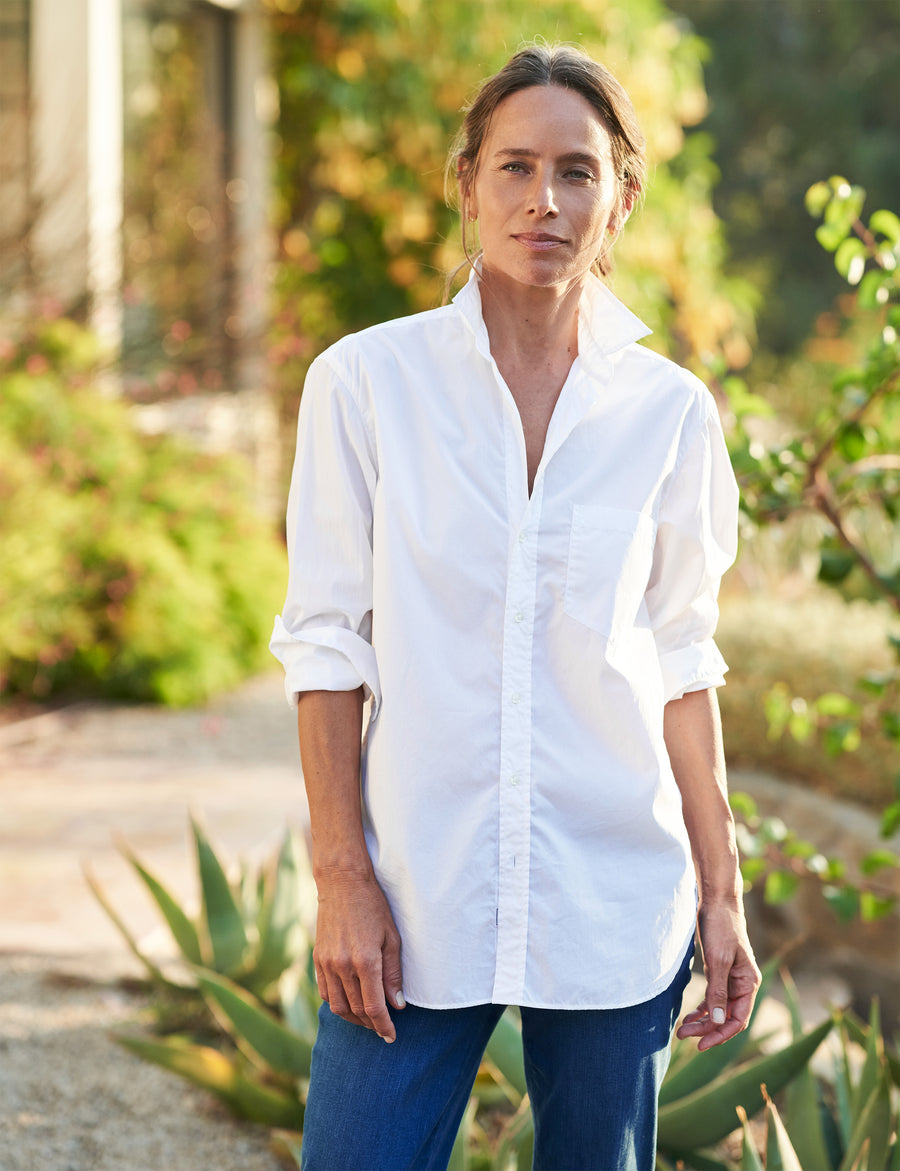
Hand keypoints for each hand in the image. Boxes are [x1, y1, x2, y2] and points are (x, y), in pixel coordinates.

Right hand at [313, 869, 404, 1042]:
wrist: (342, 884)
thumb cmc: (373, 907)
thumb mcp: (392, 938)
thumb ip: (393, 973)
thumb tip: (397, 1004)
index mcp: (365, 961)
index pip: (374, 1007)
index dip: (384, 1026)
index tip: (391, 1036)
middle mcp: (343, 966)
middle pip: (356, 1010)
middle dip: (371, 1024)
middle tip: (382, 1028)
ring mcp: (327, 963)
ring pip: (338, 1006)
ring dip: (353, 1019)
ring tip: (367, 1020)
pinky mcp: (318, 959)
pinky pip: (325, 993)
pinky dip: (337, 1004)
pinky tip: (349, 1004)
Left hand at [676, 897, 760, 1050]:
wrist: (716, 902)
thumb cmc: (721, 928)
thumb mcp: (719, 960)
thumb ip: (718, 991)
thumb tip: (719, 1022)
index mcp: (749, 984)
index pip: (738, 1020)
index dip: (721, 1035)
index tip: (700, 1045)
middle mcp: (742, 985)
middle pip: (727, 1018)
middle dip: (707, 1029)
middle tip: (682, 1035)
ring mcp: (730, 980)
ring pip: (718, 1010)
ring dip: (702, 1021)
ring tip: (681, 1030)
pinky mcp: (718, 973)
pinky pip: (712, 998)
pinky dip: (701, 1009)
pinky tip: (689, 1017)